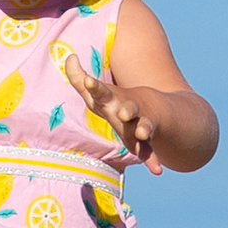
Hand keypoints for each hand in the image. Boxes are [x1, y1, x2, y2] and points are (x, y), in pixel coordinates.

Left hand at [58, 42, 160, 164]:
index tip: (87, 81)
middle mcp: (128, 110)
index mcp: (112, 99)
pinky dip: (152, 160)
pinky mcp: (145, 141)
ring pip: (143, 127)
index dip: (93, 87)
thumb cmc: (114, 102)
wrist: (151, 110)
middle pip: (129, 108)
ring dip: (144, 129)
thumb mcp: (95, 93)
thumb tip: (70, 56)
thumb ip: (77, 76)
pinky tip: (156, 171)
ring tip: (142, 133)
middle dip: (129, 109)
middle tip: (125, 112)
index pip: (101, 92)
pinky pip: (149, 152)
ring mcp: (139, 125)